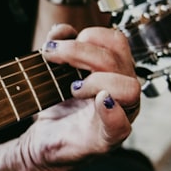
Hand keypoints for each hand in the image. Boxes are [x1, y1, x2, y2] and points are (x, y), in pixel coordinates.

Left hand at [17, 23, 140, 170]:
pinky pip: (122, 126)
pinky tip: (100, 101)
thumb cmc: (55, 105)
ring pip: (129, 87)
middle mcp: (121, 91)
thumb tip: (62, 29)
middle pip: (118, 59)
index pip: (117, 41)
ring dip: (97, 80)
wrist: (41, 141)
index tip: (57, 42)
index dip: (90, 35)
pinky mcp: (107, 139)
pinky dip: (112, 113)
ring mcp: (119, 116)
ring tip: (71, 87)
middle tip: (51, 55)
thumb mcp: (52, 71)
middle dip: (81, 51)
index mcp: (112, 71)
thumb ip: (59, 46)